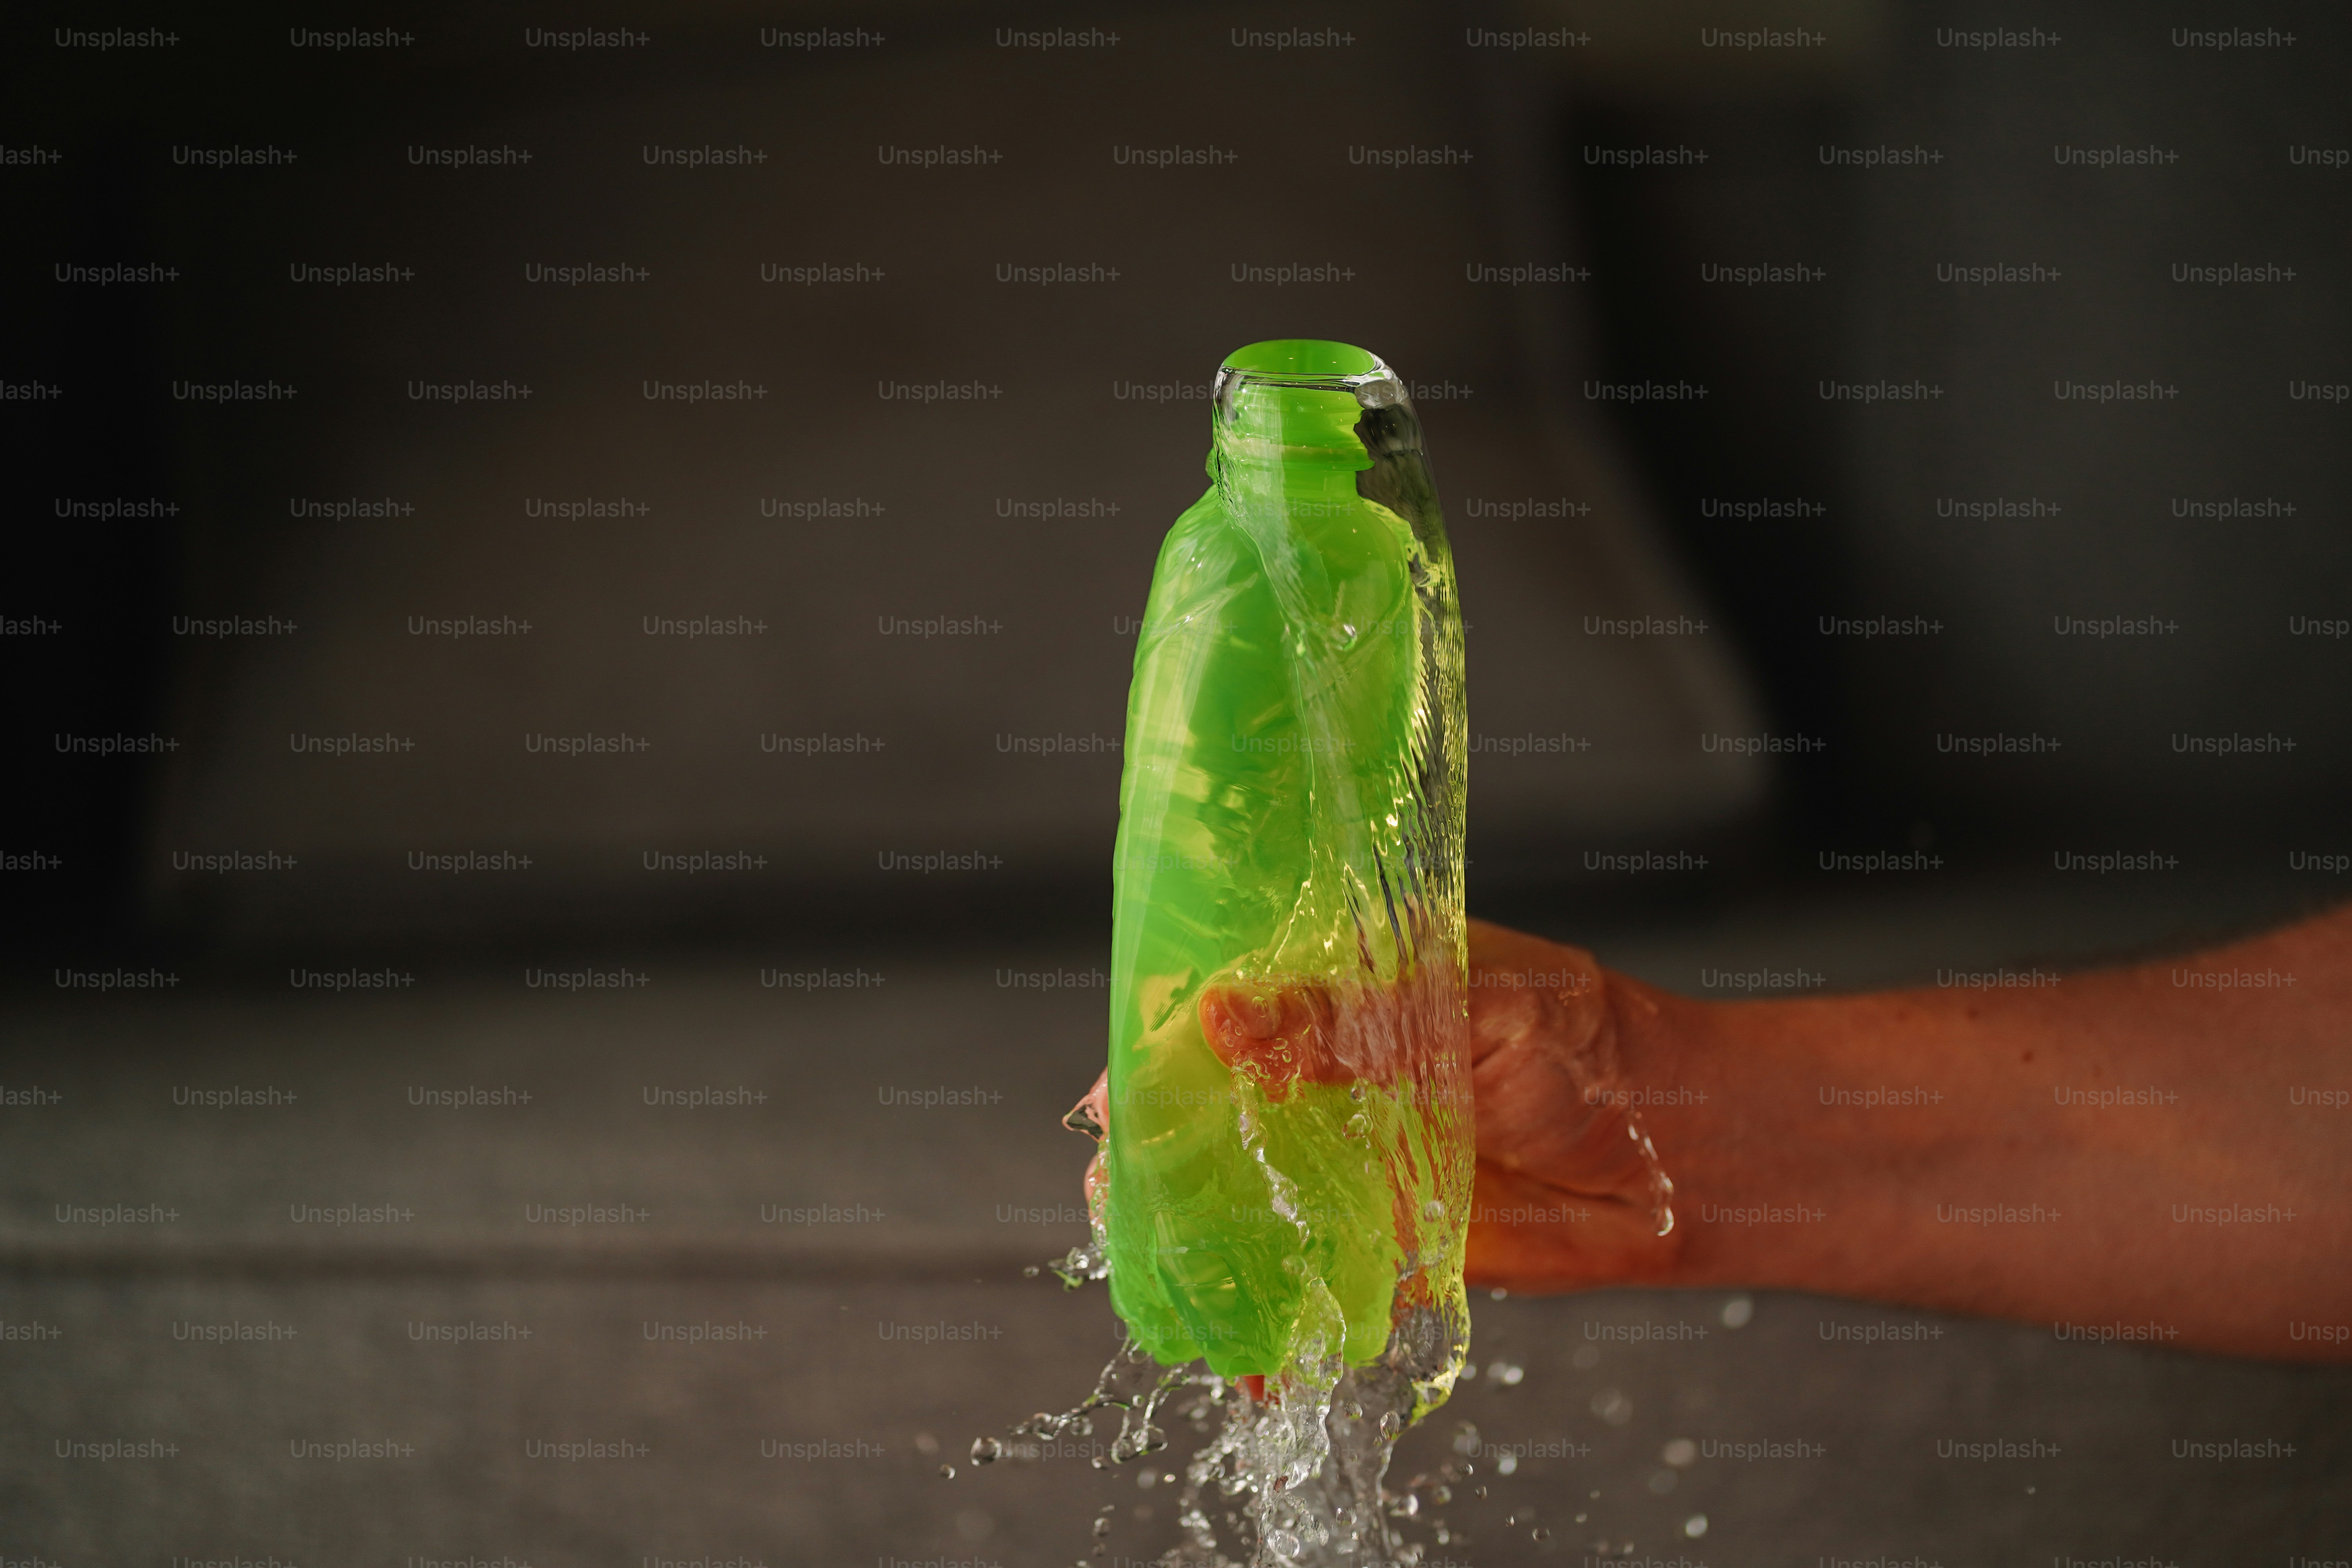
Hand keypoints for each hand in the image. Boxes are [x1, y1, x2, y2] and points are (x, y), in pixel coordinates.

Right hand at [1063, 918, 1684, 1295]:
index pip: (1220, 1007)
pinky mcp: (1391, 1241)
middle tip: (1121, 1202)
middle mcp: (1335, 1077)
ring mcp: (1356, 1162)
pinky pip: (1315, 1280)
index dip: (1157, 1049)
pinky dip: (1281, 1323)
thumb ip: (1349, 1020)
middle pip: (1213, 1114)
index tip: (1116, 1096)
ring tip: (1170, 1286)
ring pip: (1249, 1203)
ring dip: (1204, 1247)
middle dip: (1160, 1161)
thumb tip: (1226, 1020)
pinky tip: (1256, 1358)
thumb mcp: (1472, 1005)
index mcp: (1343, 988)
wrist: (1682, 1150)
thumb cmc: (1591, 1045)